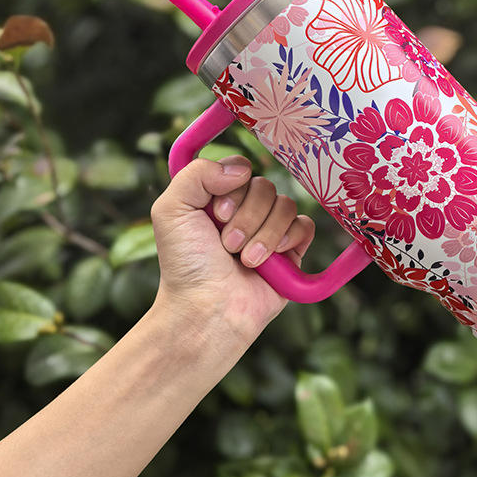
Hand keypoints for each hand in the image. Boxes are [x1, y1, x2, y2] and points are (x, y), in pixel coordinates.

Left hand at [150, 156, 314, 358]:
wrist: (208, 309)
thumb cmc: (185, 265)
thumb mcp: (171, 210)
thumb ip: (197, 173)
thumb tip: (242, 170)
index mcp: (217, 196)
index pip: (240, 167)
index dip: (232, 187)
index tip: (216, 214)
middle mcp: (245, 209)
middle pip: (265, 185)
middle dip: (246, 217)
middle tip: (227, 245)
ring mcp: (270, 229)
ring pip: (286, 205)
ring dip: (263, 234)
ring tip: (245, 260)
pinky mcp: (292, 251)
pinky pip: (305, 225)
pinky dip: (289, 238)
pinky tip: (271, 258)